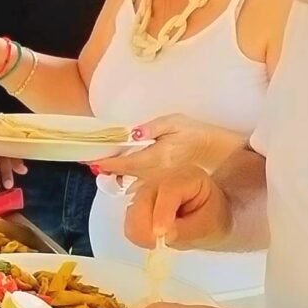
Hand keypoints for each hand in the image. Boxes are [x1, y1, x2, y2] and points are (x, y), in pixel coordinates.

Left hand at [96, 112, 249, 181]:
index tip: (88, 159)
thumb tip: (131, 134)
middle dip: (107, 169)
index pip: (122, 163)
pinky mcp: (164, 184)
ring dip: (116, 175)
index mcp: (154, 157)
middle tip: (93, 160)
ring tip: (105, 165)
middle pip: (122, 176)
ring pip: (130, 183)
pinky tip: (125, 171)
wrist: (219, 152)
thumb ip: (151, 128)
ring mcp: (159, 181)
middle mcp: (154, 173)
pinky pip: (141, 185)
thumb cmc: (196, 134)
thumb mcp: (174, 122)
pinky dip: (129, 179)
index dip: (104, 162)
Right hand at [123, 166, 231, 249]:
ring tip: (156, 244)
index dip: (162, 212)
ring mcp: (148, 190)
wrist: (208, 219)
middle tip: (156, 245)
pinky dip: (136, 233)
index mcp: (187, 177)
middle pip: (143, 198)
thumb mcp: (206, 227)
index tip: (160, 234)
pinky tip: (151, 240)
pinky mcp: (139, 204)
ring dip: (139, 231)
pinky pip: (130, 220)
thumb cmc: (212, 219)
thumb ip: (184, 230)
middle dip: (145, 225)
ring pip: (132, 209)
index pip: (168, 190)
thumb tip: (161, 235)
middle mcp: (162, 178)